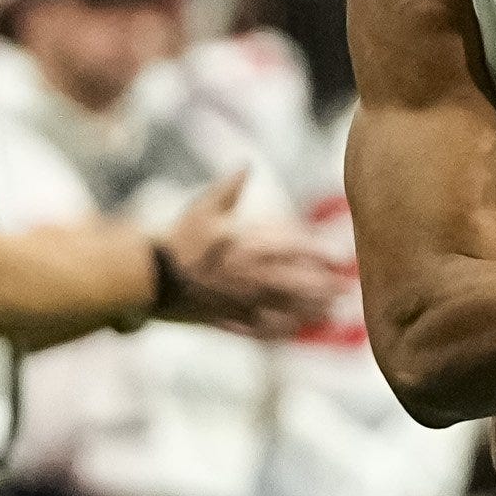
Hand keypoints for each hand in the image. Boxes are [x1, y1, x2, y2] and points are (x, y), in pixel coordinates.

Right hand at [154, 173, 348, 337]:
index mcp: (247, 246)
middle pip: (297, 284)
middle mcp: (249, 277)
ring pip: (284, 309)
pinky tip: (295, 332)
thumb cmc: (176, 239)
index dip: (319, 254)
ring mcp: (240, 302)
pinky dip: (280, 331)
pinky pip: (260, 330)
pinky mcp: (227, 320)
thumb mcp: (201, 206)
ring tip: (332, 314)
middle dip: (324, 287)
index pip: (293, 250)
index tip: (339, 258)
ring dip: (311, 312)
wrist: (148, 277)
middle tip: (347, 289)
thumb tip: (247, 163)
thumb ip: (229, 186)